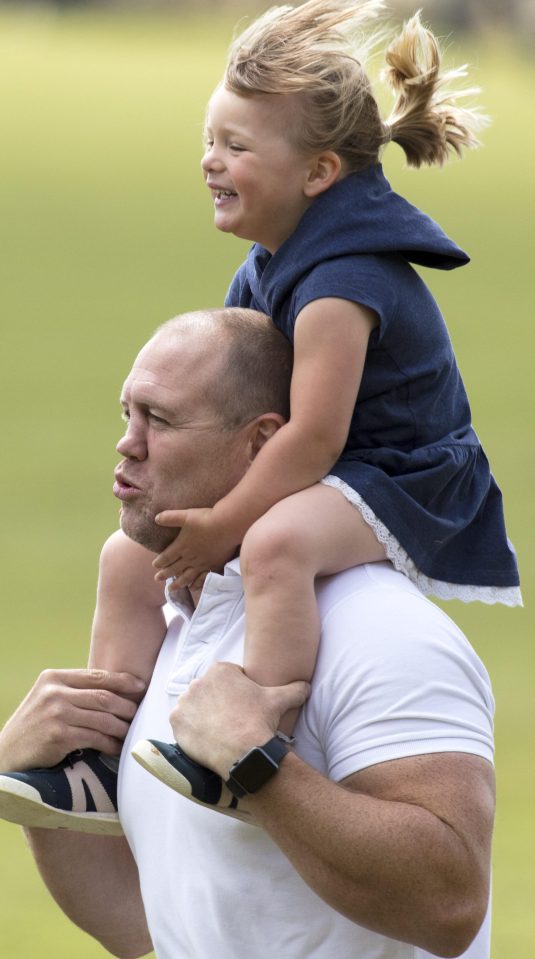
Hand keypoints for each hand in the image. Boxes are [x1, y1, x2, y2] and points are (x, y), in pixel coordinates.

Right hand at [0, 669, 145, 770]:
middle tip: (139, 713)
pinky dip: (110, 744)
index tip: (141, 686)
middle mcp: (54, 692)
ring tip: (131, 732)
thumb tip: (114, 689)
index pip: (96, 675)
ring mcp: (56, 714)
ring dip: (121, 727)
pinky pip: (95, 738)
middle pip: (103, 696)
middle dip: (126, 706)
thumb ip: (73, 691)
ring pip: (102, 718)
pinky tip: (117, 748)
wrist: (5, 754)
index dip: (123, 680)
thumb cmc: (34, 726)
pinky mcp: (58, 736)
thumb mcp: (48, 698)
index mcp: (54, 678)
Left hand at [152, 507, 238, 587]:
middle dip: (164, 574)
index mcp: (181, 546)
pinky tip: (193, 588)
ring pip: (187, 577)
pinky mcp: (214, 565)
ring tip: (171, 589)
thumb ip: (170, 517)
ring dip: (177, 583)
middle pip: (174, 569)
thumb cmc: (205, 519)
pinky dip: (196, 584)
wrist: (227, 526)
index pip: (166, 557)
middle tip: (157, 579)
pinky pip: (202, 579)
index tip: (155, 565)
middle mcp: (190, 558)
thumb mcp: (185, 515)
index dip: (159, 562)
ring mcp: (202, 564)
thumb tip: (156, 518)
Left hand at [169, 662, 309, 778]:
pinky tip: (206, 739)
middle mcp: (198, 682)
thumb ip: (295, 688)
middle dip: (217, 703)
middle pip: (208, 692)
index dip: (236, 694)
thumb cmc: (259, 721)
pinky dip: (191, 730)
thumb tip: (306, 686)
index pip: (226, 679)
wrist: (243, 752)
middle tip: (230, 721)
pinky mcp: (177, 721)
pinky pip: (182, 723)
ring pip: (194, 707)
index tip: (242, 708)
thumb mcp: (280, 700)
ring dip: (203, 716)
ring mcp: (185, 702)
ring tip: (218, 731)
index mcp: (220, 670)